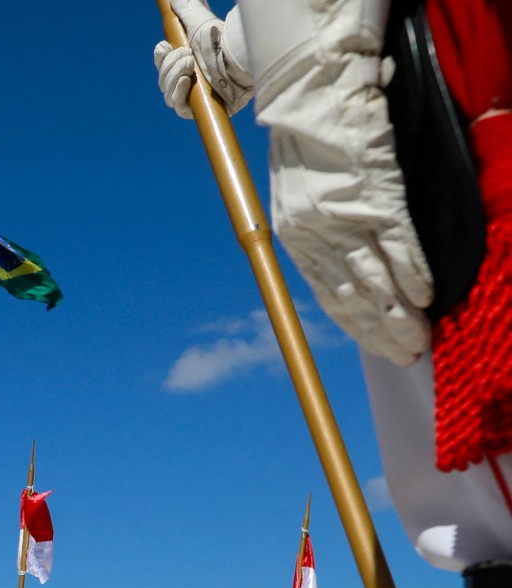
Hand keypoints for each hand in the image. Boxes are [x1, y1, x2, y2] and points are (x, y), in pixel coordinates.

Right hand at [152, 0, 251, 119]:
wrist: (241, 58)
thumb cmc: (223, 41)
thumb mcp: (199, 23)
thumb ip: (184, 10)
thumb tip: (172, 0)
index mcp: (188, 62)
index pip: (164, 64)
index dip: (161, 57)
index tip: (165, 47)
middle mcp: (191, 81)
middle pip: (164, 79)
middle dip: (169, 65)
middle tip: (187, 55)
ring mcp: (196, 97)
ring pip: (168, 94)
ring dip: (173, 77)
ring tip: (190, 63)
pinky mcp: (203, 110)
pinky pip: (180, 107)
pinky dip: (178, 94)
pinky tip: (185, 81)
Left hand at [248, 5, 432, 364]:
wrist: (307, 96)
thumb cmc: (308, 142)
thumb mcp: (300, 194)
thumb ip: (320, 228)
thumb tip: (348, 257)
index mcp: (295, 239)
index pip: (329, 296)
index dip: (356, 326)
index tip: (378, 347)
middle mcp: (315, 236)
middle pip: (354, 298)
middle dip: (382, 332)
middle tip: (408, 357)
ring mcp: (343, 218)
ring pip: (376, 281)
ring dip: (400, 315)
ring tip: (419, 340)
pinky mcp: (372, 197)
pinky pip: (396, 245)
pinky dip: (412, 273)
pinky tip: (426, 297)